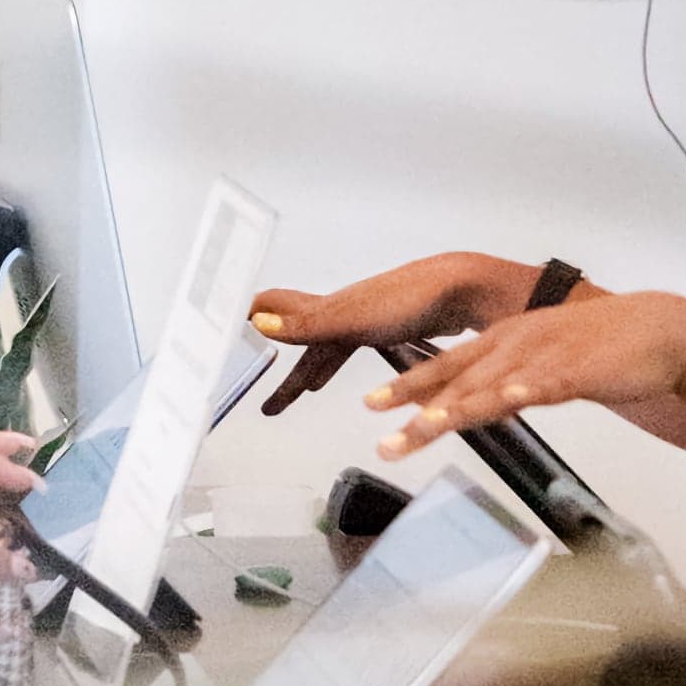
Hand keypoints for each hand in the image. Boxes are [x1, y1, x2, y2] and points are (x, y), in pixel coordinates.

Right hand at [250, 253, 535, 416]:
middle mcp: (342, 312)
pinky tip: (339, 378)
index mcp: (327, 308)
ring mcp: (366, 321)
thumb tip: (260, 324)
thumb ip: (306, 325)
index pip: (274, 306)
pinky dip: (336, 367)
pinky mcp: (391, 331)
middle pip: (299, 337)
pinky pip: (352, 352)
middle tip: (261, 391)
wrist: (467, 293)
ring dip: (308, 370)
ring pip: (326, 348)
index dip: (248, 317)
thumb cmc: (413, 299)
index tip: (219, 330)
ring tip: (297, 392)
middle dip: (279, 363)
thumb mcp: (352, 318)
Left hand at [365, 292, 685, 458]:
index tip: (372, 404)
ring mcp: (544, 355)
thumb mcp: (536, 358)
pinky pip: (547, 383)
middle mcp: (515, 344)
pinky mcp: (578, 370)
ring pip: (493, 384)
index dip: (407, 385)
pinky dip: (525, 391)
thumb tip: (468, 402)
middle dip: (417, 406)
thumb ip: (501, 379)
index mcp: (503, 341)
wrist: (656, 330)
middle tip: (382, 431)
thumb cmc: (595, 347)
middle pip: (458, 380)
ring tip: (429, 424)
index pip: (444, 366)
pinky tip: (508, 401)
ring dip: (460, 405)